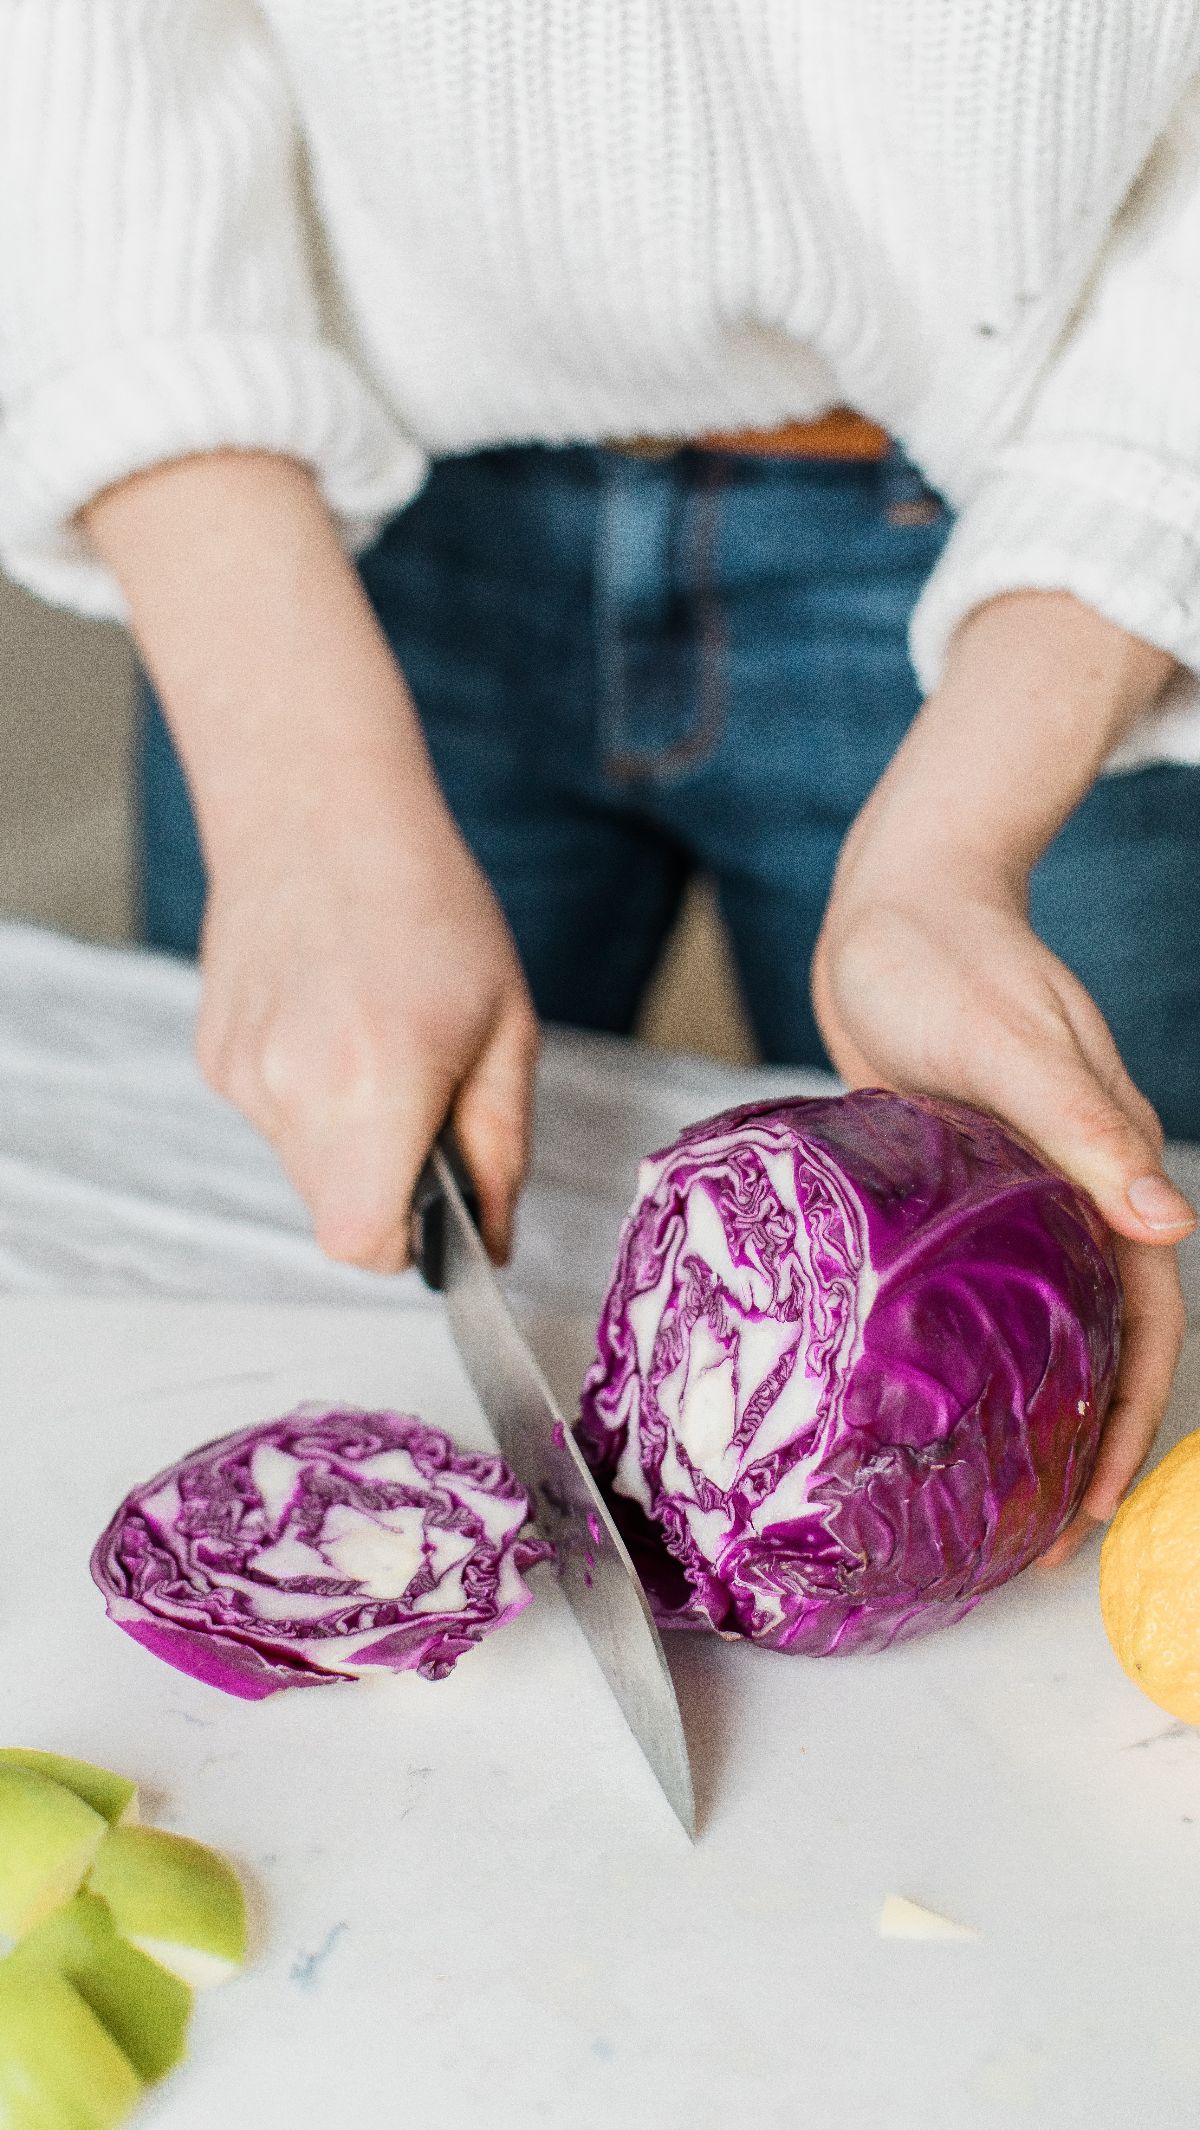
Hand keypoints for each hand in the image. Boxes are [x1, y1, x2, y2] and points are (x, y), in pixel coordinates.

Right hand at [196, 794, 537, 1271]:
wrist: (319, 814)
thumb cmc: (428, 908)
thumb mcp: (506, 1028)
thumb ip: (501, 1149)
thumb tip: (493, 1241)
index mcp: (378, 1082)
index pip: (362, 1241)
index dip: (406, 1244)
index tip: (438, 1209)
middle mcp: (294, 1089)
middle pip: (335, 1214)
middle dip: (387, 1187)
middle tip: (423, 1100)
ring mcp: (242, 1075)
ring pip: (305, 1168)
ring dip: (349, 1139)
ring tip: (375, 1044)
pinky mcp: (215, 1058)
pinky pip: (275, 1119)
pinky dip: (310, 1098)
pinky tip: (332, 1023)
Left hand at [812, 859, 1193, 1564]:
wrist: (893, 903)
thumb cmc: (946, 956)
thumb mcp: (1010, 1036)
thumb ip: (1081, 1123)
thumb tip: (1165, 1218)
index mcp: (1107, 1156)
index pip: (1146, 1307)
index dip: (1134, 1406)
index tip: (1098, 1497)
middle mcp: (1073, 1182)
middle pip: (1105, 1330)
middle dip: (1089, 1434)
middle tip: (1043, 1538)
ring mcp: (1017, 1184)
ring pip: (1045, 1313)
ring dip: (1035, 1398)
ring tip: (994, 1491)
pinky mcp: (959, 1179)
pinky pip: (983, 1277)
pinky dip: (976, 1338)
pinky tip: (934, 1388)